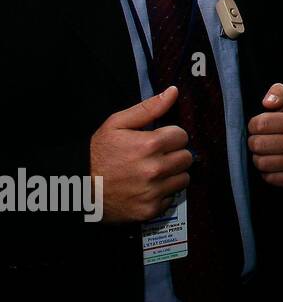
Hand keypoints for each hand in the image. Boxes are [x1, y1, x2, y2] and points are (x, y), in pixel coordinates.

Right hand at [90, 86, 192, 222]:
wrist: (78, 187)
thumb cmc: (98, 152)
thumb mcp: (117, 124)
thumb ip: (149, 108)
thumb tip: (174, 91)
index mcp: (150, 145)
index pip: (182, 136)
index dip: (170, 137)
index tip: (158, 140)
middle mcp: (155, 169)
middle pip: (187, 158)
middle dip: (174, 155)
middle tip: (156, 157)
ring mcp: (153, 191)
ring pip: (183, 179)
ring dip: (172, 175)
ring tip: (152, 172)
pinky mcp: (150, 210)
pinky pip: (171, 198)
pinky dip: (163, 193)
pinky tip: (146, 188)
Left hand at [247, 83, 282, 186]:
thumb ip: (277, 94)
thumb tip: (268, 102)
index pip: (259, 124)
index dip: (254, 126)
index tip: (260, 127)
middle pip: (257, 144)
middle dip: (254, 143)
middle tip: (262, 142)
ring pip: (261, 163)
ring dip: (259, 159)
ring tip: (267, 154)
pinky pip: (269, 178)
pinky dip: (268, 173)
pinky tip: (275, 166)